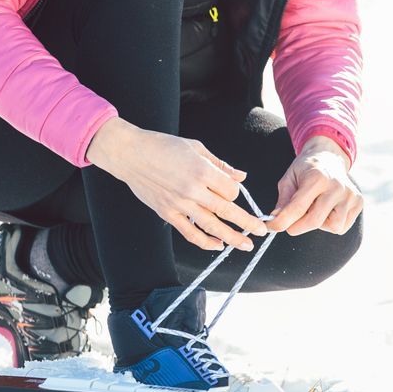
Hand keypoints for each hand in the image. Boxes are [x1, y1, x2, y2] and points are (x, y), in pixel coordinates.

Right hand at [85, 118, 269, 253]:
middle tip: (262, 232)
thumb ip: (221, 165)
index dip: (236, 193)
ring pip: (211, 227)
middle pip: (227, 211)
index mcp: (202, 171)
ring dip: (231, 238)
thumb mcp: (196, 148)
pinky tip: (218, 246)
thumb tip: (242, 177)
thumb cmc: (163, 146)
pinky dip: (205, 242)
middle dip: (247, 224)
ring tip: (245, 245)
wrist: (130, 154)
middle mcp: (193, 190)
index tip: (232, 191)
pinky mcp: (167, 214)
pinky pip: (190, 233)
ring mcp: (179, 204)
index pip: (231, 191)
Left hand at [269, 137, 362, 235]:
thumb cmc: (307, 169)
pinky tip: (327, 210)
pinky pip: (343, 226)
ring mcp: (350, 195)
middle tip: (290, 224)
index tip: (271, 227)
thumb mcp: (289, 179)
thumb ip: (283, 201)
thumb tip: (276, 220)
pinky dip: (331, 223)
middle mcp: (337, 186)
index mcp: (317, 178)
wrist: (329, 157)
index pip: (297, 208)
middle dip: (297, 227)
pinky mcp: (359, 202)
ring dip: (319, 224)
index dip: (281, 222)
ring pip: (333, 227)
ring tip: (315, 209)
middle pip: (315, 221)